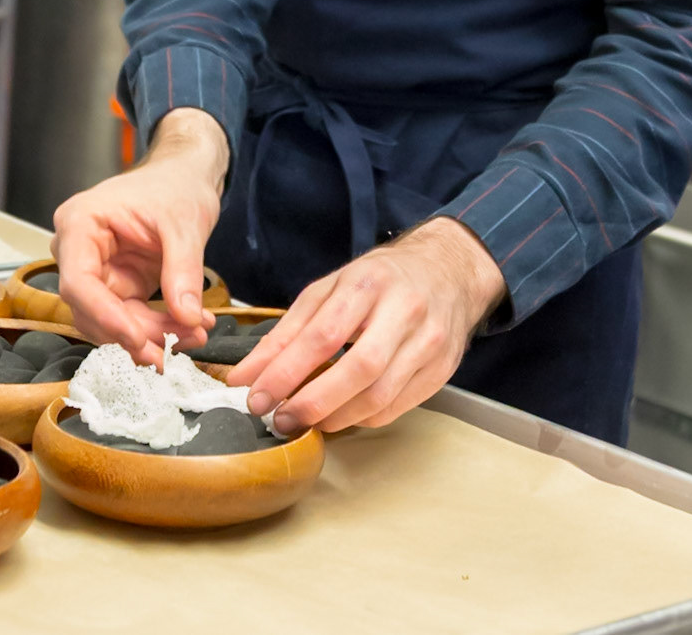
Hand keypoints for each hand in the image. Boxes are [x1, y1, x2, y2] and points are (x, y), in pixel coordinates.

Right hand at [51, 107, 229, 364]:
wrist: (186, 176)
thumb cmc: (176, 184)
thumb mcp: (184, 223)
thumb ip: (183, 270)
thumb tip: (187, 317)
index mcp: (81, 223)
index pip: (78, 281)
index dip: (105, 316)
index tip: (138, 340)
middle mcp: (79, 250)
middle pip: (94, 309)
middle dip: (138, 331)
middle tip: (179, 344)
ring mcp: (97, 270)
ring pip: (112, 321)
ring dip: (152, 335)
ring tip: (195, 332)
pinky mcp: (117, 285)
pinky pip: (130, 319)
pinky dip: (159, 327)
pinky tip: (188, 326)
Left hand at [225, 218, 505, 432]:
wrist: (447, 272)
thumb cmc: (379, 280)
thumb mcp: (329, 289)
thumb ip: (287, 332)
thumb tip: (245, 375)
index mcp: (368, 283)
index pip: (324, 334)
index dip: (286, 371)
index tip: (256, 397)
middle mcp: (404, 311)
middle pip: (358, 369)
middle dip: (313, 402)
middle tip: (280, 419)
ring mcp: (428, 343)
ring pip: (379, 396)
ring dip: (335, 417)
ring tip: (305, 419)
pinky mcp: (441, 371)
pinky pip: (395, 408)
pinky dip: (360, 418)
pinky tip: (340, 414)